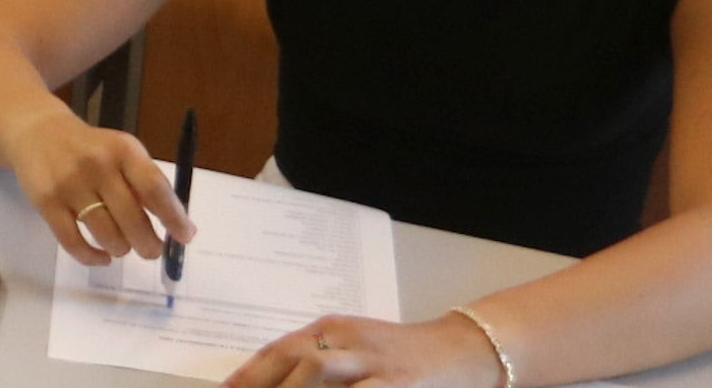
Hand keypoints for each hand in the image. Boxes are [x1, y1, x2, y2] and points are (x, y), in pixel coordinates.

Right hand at [6, 106, 196, 265]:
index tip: (185, 236)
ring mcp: (69, 184)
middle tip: (152, 250)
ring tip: (122, 246)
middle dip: (149, 244)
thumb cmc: (90, 148)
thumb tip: (176, 226)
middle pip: (131, 218)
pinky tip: (101, 257)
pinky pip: (74, 243)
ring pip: (106, 235)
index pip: (154, 189)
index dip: (173, 217)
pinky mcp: (46, 202)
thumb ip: (144, 184)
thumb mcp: (120, 152)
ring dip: (121, 249)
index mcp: (122, 150)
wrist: (36, 130)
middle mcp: (97, 165)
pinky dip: (92, 258)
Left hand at [221, 315, 505, 387]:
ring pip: (318, 370)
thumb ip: (319, 364)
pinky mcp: (398, 383)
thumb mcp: (356, 350)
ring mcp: (375, 362)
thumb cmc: (402, 356)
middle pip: (293, 359)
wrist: (464, 350)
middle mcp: (349, 340)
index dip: (248, 374)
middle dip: (260, 383)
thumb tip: (277, 381)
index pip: (279, 350)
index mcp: (333, 329)